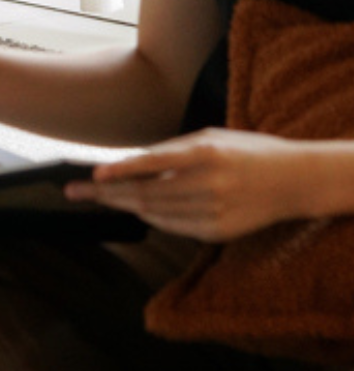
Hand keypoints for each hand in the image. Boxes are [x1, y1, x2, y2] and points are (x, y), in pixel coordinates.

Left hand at [64, 128, 306, 240]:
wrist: (294, 181)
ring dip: (123, 205)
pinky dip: (151, 217)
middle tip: (76, 191)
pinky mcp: (219, 232)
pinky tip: (134, 208)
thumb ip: (171, 150)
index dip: (121, 170)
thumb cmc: (245, 151)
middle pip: (147, 192)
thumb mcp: (209, 138)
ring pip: (156, 212)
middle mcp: (209, 184)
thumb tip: (131, 164)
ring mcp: (215, 211)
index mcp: (205, 153)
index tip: (94, 174)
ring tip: (97, 197)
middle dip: (107, 193)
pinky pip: (174, 226)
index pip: (153, 162)